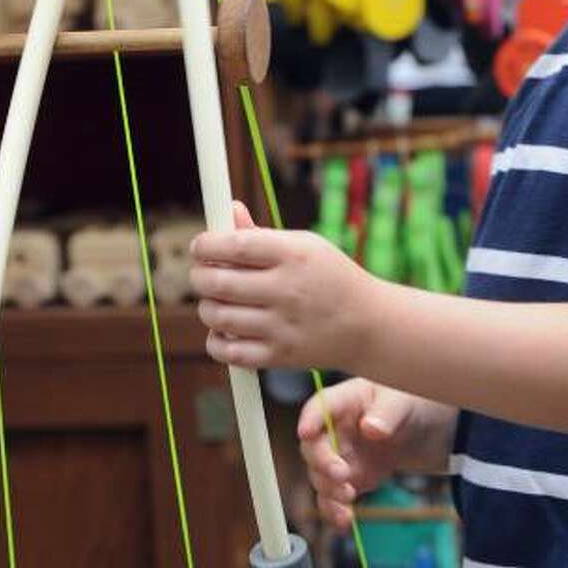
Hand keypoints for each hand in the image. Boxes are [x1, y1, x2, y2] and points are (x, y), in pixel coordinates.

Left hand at [190, 202, 377, 372]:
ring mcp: (283, 326)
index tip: (200, 246)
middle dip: (199, 276)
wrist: (368, 326)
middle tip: (202, 275)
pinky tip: (225, 330)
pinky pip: (228, 352)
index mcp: (293, 255)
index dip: (205, 244)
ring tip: (216, 302)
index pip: (233, 245)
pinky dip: (216, 341)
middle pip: (217, 283)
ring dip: (207, 308)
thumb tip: (227, 210)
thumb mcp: (307, 246)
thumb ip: (262, 233)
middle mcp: (287, 290)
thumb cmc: (331, 278)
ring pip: (217, 317)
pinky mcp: (280, 356)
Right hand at [297, 377, 428, 530]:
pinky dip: (336, 511)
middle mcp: (334, 431)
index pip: (318, 408)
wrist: (425, 431)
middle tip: (342, 475)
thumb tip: (371, 428)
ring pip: (320, 478)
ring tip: (349, 496)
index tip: (305, 433)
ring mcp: (339, 457)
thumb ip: (388, 413)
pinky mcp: (348, 481)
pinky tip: (344, 521)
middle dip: (322, 464)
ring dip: (329, 491)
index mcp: (344, 402)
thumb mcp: (404, 402)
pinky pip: (334, 499)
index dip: (309, 420)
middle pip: (313, 448)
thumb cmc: (410, 404)